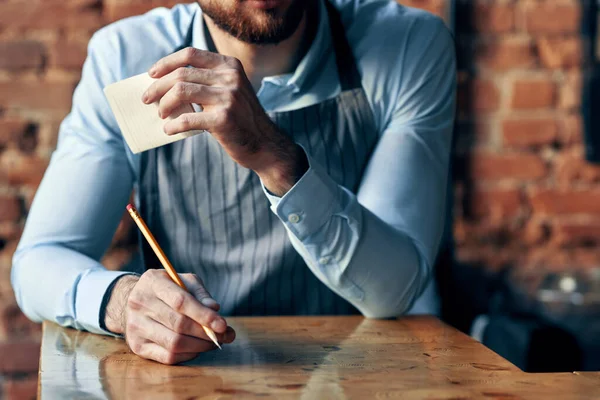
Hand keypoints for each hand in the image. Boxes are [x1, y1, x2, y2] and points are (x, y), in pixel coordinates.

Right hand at [104, 271, 234, 364]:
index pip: (180, 302)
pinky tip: (197, 348)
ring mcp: (135, 326)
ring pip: (174, 344)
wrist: (133, 300)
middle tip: (224, 335)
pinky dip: (188, 355)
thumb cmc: (167, 289)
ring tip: (213, 342)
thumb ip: (200, 294)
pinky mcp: (137, 346)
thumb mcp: (184, 281)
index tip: (222, 325)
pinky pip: (167, 357)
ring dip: (199, 346)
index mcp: (152, 282)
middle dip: (206, 333)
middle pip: (178, 325)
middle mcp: (139, 304)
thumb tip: (215, 309)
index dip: (203, 315)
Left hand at [142, 47, 307, 195]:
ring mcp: (228, 97)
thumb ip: (206, 82)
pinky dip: (173, 126)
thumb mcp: (229, 91)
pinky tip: (169, 131)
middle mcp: (230, 78)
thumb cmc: (240, 120)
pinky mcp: (223, 119)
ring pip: (180, 92)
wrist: (264, 145)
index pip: (190, 54)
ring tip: (161, 115)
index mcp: (230, 66)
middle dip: (158, 87)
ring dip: (164, 104)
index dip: (166, 62)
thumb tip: (163, 83)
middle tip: (147, 99)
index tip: (151, 74)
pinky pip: (187, 119)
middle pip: (181, 74)